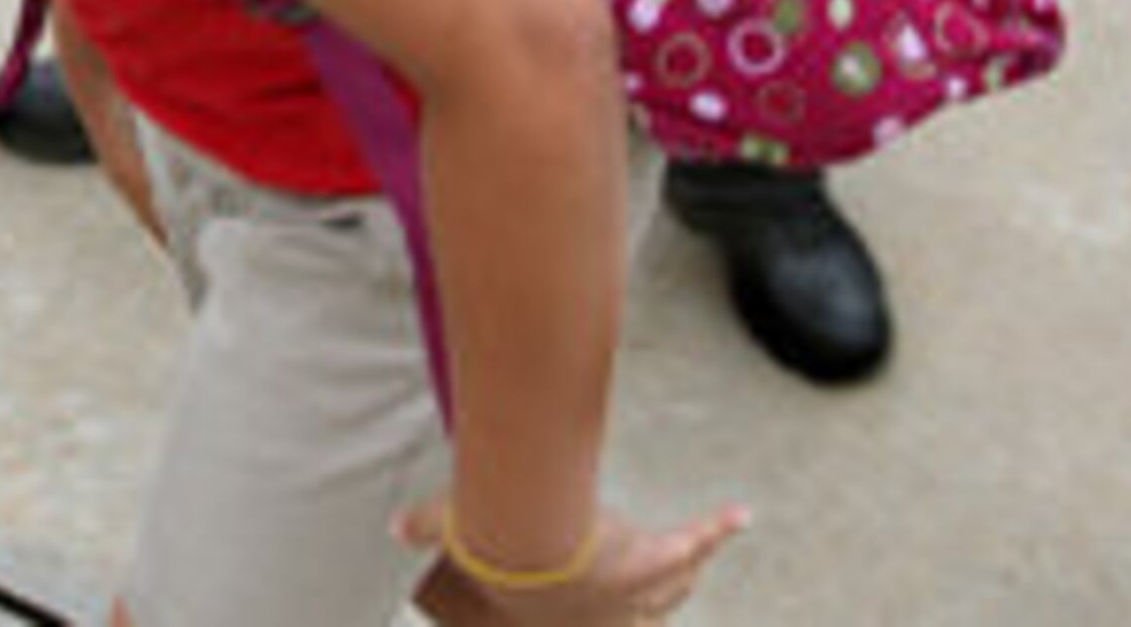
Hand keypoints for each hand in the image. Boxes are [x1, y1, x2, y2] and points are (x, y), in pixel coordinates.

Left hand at [401, 500, 747, 624]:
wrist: (532, 544)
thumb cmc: (488, 547)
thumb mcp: (455, 533)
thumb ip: (424, 528)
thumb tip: (391, 527)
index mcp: (556, 614)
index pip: (576, 619)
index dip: (587, 613)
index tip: (593, 602)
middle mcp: (602, 612)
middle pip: (637, 613)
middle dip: (646, 606)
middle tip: (653, 601)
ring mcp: (633, 590)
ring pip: (670, 588)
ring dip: (684, 571)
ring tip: (697, 555)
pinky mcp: (655, 558)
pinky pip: (696, 542)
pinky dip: (718, 529)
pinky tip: (739, 513)